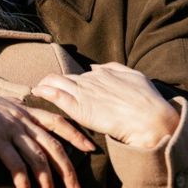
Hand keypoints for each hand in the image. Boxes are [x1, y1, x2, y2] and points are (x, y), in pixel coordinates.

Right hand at [0, 83, 94, 187]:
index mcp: (22, 110)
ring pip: (38, 160)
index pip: (57, 120)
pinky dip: (24, 185)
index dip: (75, 134)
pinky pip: (16, 166)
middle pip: (53, 146)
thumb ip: (11, 113)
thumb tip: (19, 121)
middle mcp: (20, 119)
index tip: (90, 148)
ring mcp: (9, 130)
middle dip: (68, 170)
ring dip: (47, 185)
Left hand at [32, 62, 178, 148]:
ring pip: (56, 83)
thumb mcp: (135, 76)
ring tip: (37, 89)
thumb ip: (116, 69)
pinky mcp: (78, 107)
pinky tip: (37, 92)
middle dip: (52, 83)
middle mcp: (89, 80)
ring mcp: (83, 92)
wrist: (150, 119)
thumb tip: (97, 67)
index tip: (63, 86)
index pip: (79, 75)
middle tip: (42, 88)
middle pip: (64, 78)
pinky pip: (56, 95)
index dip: (70, 81)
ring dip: (44, 85)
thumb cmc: (147, 100)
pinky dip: (44, 92)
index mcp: (102, 73)